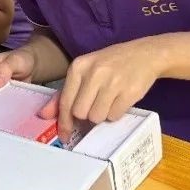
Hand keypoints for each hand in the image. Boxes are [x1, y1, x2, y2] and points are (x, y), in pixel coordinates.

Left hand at [38, 39, 163, 142]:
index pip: (65, 101)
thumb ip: (65, 93)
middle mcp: (94, 73)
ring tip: (109, 99)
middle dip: (87, 115)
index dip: (64, 121)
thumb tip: (44, 114)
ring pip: (97, 117)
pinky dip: (115, 113)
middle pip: (80, 113)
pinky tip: (120, 99)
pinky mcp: (129, 92)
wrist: (145, 54)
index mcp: (79, 66)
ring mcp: (113, 82)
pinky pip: (114, 116)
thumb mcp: (86, 71)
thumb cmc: (110, 64)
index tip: (64, 134)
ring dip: (102, 115)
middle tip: (95, 105)